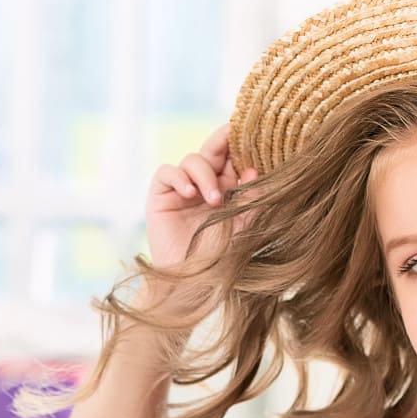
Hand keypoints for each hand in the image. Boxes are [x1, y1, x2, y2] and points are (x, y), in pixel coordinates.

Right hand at [146, 124, 256, 268]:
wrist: (192, 284)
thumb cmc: (219, 260)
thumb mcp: (242, 229)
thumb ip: (250, 201)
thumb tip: (254, 170)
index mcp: (228, 189)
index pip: (234, 157)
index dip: (241, 143)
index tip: (255, 132)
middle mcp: (205, 185)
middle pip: (213, 150)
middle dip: (223, 141)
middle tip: (233, 136)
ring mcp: (182, 190)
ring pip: (192, 159)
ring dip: (205, 174)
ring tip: (214, 200)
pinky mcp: (161, 197)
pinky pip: (167, 172)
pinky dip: (179, 178)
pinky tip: (190, 194)